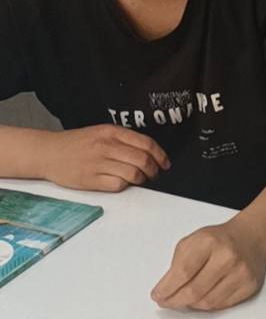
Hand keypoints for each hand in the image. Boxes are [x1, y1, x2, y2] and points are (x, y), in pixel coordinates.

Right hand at [43, 125, 169, 192]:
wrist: (48, 152)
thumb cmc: (75, 143)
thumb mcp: (100, 132)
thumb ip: (123, 140)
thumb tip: (149, 153)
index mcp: (110, 132)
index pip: (146, 144)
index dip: (160, 156)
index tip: (165, 163)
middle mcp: (105, 146)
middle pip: (143, 160)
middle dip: (153, 170)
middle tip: (153, 175)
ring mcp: (98, 163)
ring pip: (133, 174)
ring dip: (141, 180)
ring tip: (138, 180)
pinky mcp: (91, 179)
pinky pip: (118, 185)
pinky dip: (124, 186)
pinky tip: (120, 183)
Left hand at [151, 219, 265, 311]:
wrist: (251, 239)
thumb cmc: (218, 240)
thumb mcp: (193, 241)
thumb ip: (178, 263)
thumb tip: (166, 289)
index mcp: (209, 242)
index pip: (183, 272)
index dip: (167, 288)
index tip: (158, 295)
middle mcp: (227, 257)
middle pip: (194, 290)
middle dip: (175, 301)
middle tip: (166, 302)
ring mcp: (240, 273)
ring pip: (207, 302)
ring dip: (191, 304)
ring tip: (183, 299)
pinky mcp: (249, 286)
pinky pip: (222, 305)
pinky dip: (207, 305)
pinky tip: (201, 298)